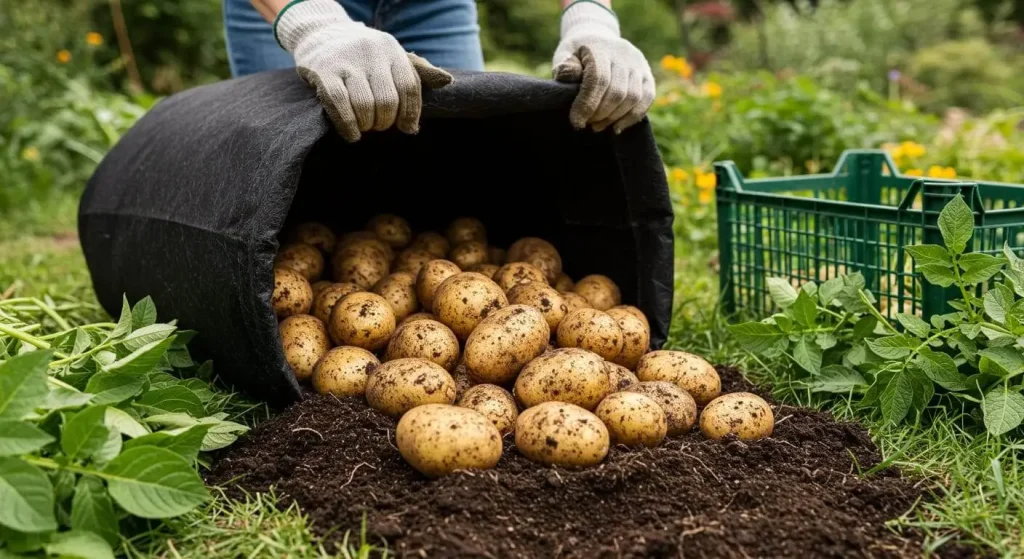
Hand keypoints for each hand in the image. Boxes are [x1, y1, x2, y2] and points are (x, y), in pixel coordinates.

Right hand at [275, 0, 452, 141]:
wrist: (320, 33)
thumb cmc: (362, 54)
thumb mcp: (391, 56)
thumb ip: (418, 71)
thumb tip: (447, 81)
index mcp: (391, 49)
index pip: (409, 87)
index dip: (410, 113)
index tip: (407, 127)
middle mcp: (370, 52)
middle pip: (388, 101)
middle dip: (385, 121)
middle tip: (380, 125)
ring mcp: (346, 62)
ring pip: (365, 105)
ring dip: (367, 125)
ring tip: (366, 126)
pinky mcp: (323, 71)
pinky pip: (339, 105)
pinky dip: (349, 126)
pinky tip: (353, 134)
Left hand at [551, 1, 654, 133]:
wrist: (597, 38)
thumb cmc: (576, 53)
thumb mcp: (563, 55)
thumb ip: (564, 67)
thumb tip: (569, 77)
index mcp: (600, 48)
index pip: (598, 78)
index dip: (588, 104)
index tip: (576, 122)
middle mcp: (623, 53)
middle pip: (616, 91)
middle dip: (600, 114)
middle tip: (587, 124)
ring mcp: (638, 63)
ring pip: (633, 97)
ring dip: (614, 118)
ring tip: (597, 126)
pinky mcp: (647, 74)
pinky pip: (647, 98)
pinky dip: (632, 117)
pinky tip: (616, 127)